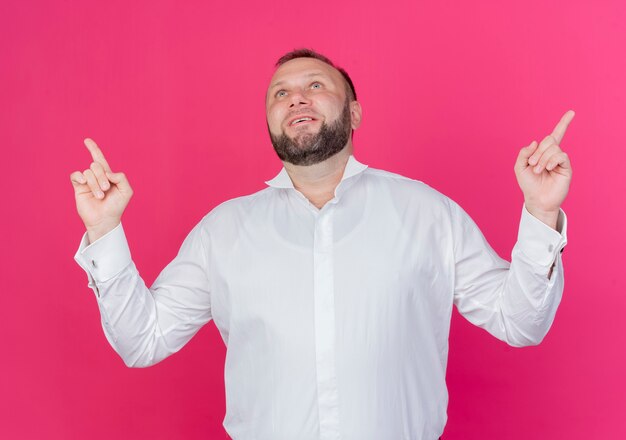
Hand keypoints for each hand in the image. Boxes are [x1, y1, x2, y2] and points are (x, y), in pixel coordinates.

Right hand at [70, 138, 132, 241]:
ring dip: (95, 184)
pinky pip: (75, 175)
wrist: (105, 220)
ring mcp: (87, 182)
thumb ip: (121, 178)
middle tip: (106, 190)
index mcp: (108, 175)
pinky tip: (83, 182)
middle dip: (102, 177)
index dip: (94, 149)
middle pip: (96, 165)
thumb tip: (107, 172)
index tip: (87, 140)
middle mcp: (96, 176)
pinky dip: (79, 176)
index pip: (100, 159)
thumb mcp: (126, 191)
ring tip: (100, 196)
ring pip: (88, 172)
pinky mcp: (78, 187)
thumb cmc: (117, 206)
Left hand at [514, 110, 574, 228]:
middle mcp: (554, 155)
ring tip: (537, 170)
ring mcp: (561, 161)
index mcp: (544, 152)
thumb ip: (524, 153)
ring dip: (542, 158)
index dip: (563, 124)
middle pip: (549, 140)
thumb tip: (535, 142)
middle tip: (532, 164)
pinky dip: (551, 160)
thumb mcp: (520, 167)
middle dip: (538, 151)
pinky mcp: (567, 168)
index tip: (572, 112)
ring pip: (553, 148)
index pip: (556, 135)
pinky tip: (547, 168)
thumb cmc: (528, 184)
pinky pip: (561, 155)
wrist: (536, 199)